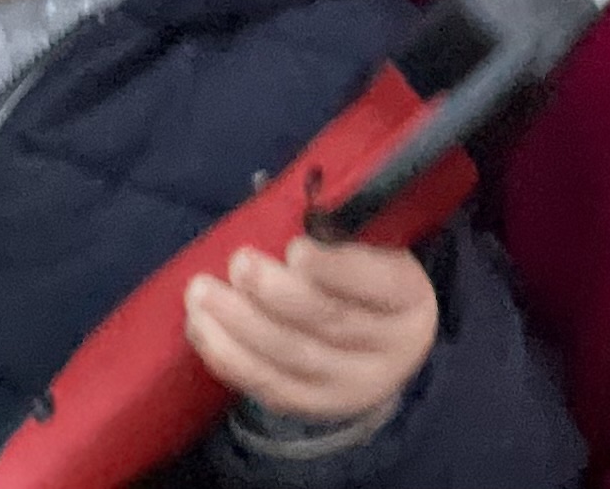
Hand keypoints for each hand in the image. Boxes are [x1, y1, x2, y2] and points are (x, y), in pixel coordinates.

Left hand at [182, 237, 435, 432]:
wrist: (383, 345)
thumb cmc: (364, 276)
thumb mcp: (371, 247)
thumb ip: (334, 230)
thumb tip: (277, 201)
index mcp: (408, 297)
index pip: (376, 283)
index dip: (334, 269)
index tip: (294, 248)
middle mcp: (389, 349)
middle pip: (329, 322)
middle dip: (275, 293)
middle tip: (238, 262)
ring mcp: (353, 386)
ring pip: (293, 357)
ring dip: (239, 325)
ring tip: (201, 294)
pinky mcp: (315, 407)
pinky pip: (269, 387)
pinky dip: (230, 358)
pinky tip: (201, 328)